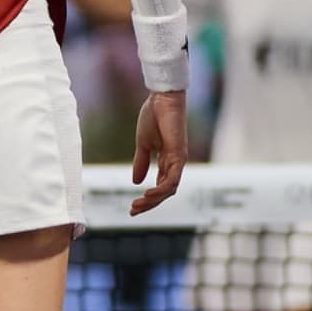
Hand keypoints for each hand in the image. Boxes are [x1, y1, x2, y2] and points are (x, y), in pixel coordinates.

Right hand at [130, 89, 187, 215]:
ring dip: (153, 199)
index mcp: (167, 161)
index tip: (132, 208)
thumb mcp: (143, 144)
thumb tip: (135, 181)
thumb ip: (141, 162)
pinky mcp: (179, 155)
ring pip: (169, 189)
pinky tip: (148, 194)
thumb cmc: (154, 116)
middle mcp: (174, 164)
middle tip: (133, 211)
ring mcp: (178, 160)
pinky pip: (172, 179)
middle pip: (165, 192)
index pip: (160, 186)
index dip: (147, 199)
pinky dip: (161, 189)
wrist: (162, 98)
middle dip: (149, 204)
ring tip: (138, 204)